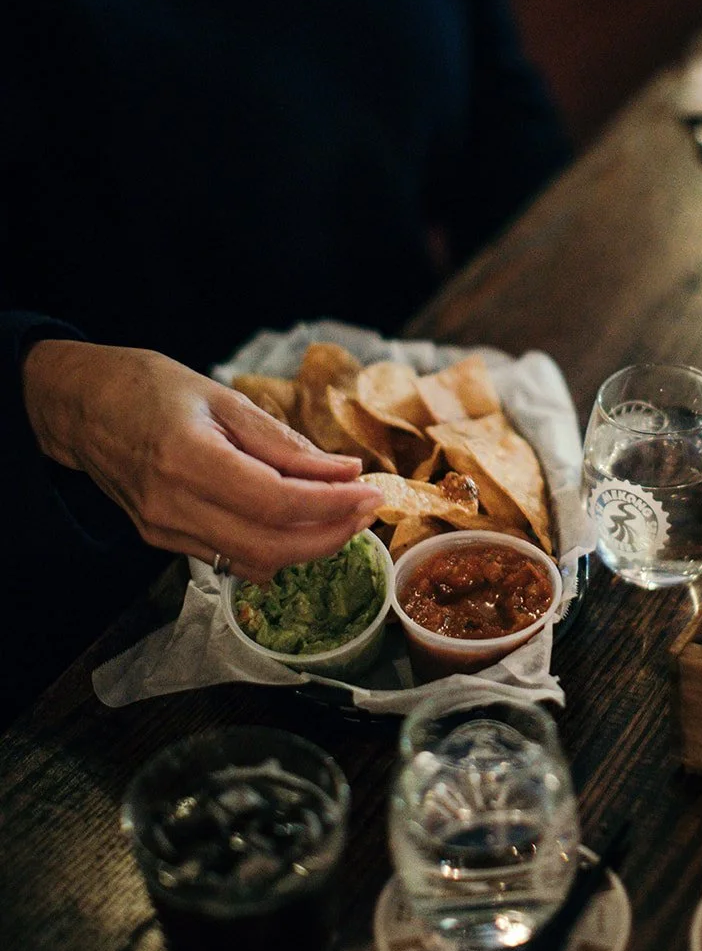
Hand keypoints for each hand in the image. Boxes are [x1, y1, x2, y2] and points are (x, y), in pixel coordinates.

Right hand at [21, 341, 382, 582]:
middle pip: (270, 546)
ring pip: (254, 562)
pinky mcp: (163, 541)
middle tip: (365, 508)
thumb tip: (342, 471)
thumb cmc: (149, 388)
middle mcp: (173, 505)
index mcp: (187, 459)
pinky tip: (297, 523)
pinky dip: (274, 548)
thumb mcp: (221, 398)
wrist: (81, 406)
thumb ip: (283, 441)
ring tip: (340, 514)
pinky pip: (231, 560)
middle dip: (331, 535)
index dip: (332, 505)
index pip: (277, 502)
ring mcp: (164, 530)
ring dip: (307, 547)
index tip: (370, 492)